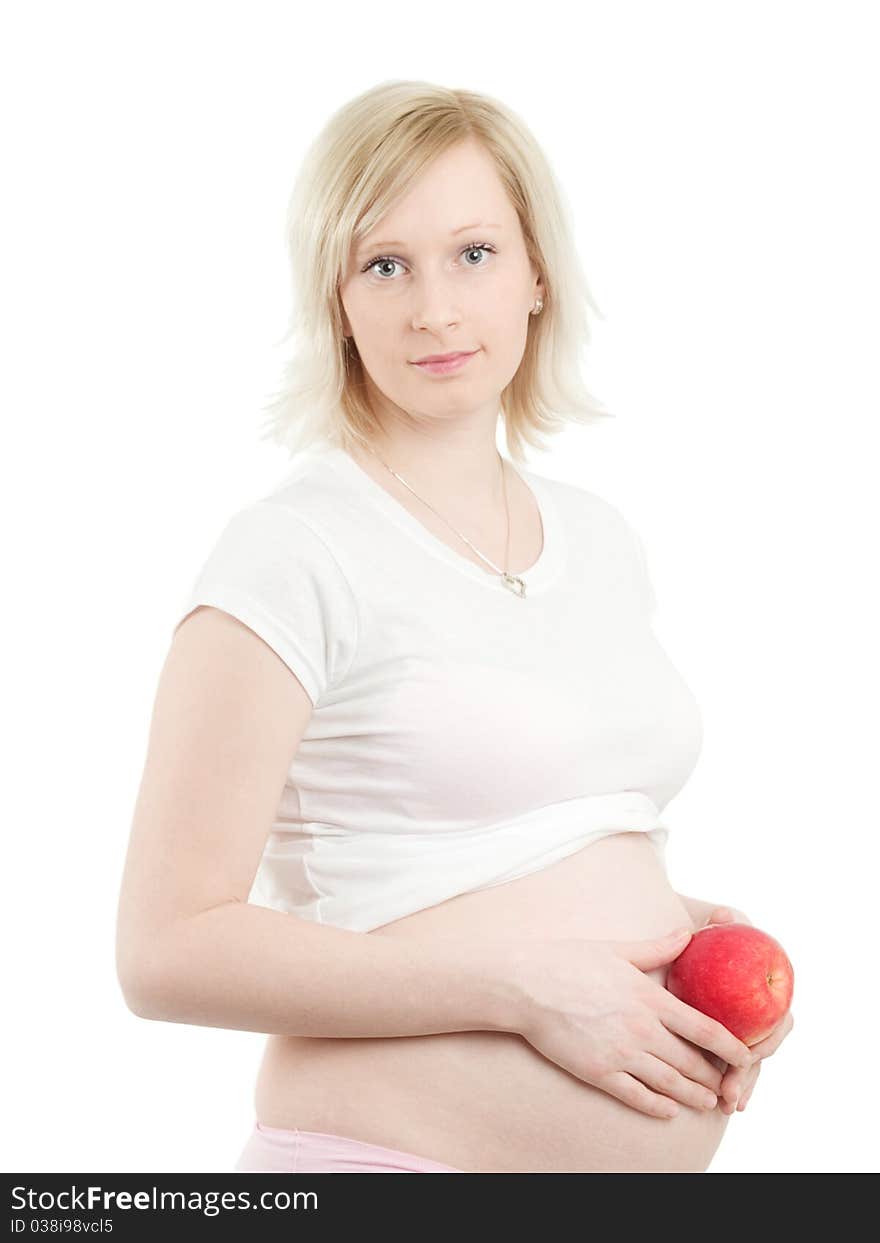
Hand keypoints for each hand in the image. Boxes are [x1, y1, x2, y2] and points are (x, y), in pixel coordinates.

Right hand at [508, 929, 753, 1119]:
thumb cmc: (568, 960)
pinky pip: (636, 1095)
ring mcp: (620, 1053)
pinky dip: (658, 1106)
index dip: (731, 1046)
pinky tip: (669, 1110)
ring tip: (708, 1101)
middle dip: (714, 1075)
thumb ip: (657, 948)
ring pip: (669, 1083)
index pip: (704, 1028)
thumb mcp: (617, 949)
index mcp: (648, 997)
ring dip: (693, 1095)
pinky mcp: (598, 1072)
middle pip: (691, 1061)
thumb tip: (688, 933)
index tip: (747, 1055)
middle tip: (728, 1084)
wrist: (525, 984)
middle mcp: (641, 1028)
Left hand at [701, 906, 794, 1113]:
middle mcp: (766, 1011)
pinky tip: (722, 1103)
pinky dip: (732, 1080)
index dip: (766, 1041)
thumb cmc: (710, 933)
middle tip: (730, 1092)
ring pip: (751, 1062)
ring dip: (741, 1084)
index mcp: (772, 988)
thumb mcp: (717, 926)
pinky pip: (734, 1062)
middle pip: (764, 1049)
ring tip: (726, 1105)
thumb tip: (722, 915)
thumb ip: (723, 921)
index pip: (779, 1020)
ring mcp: (750, 1026)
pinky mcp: (731, 1037)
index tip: (747, 1056)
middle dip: (749, 1074)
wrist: (696, 942)